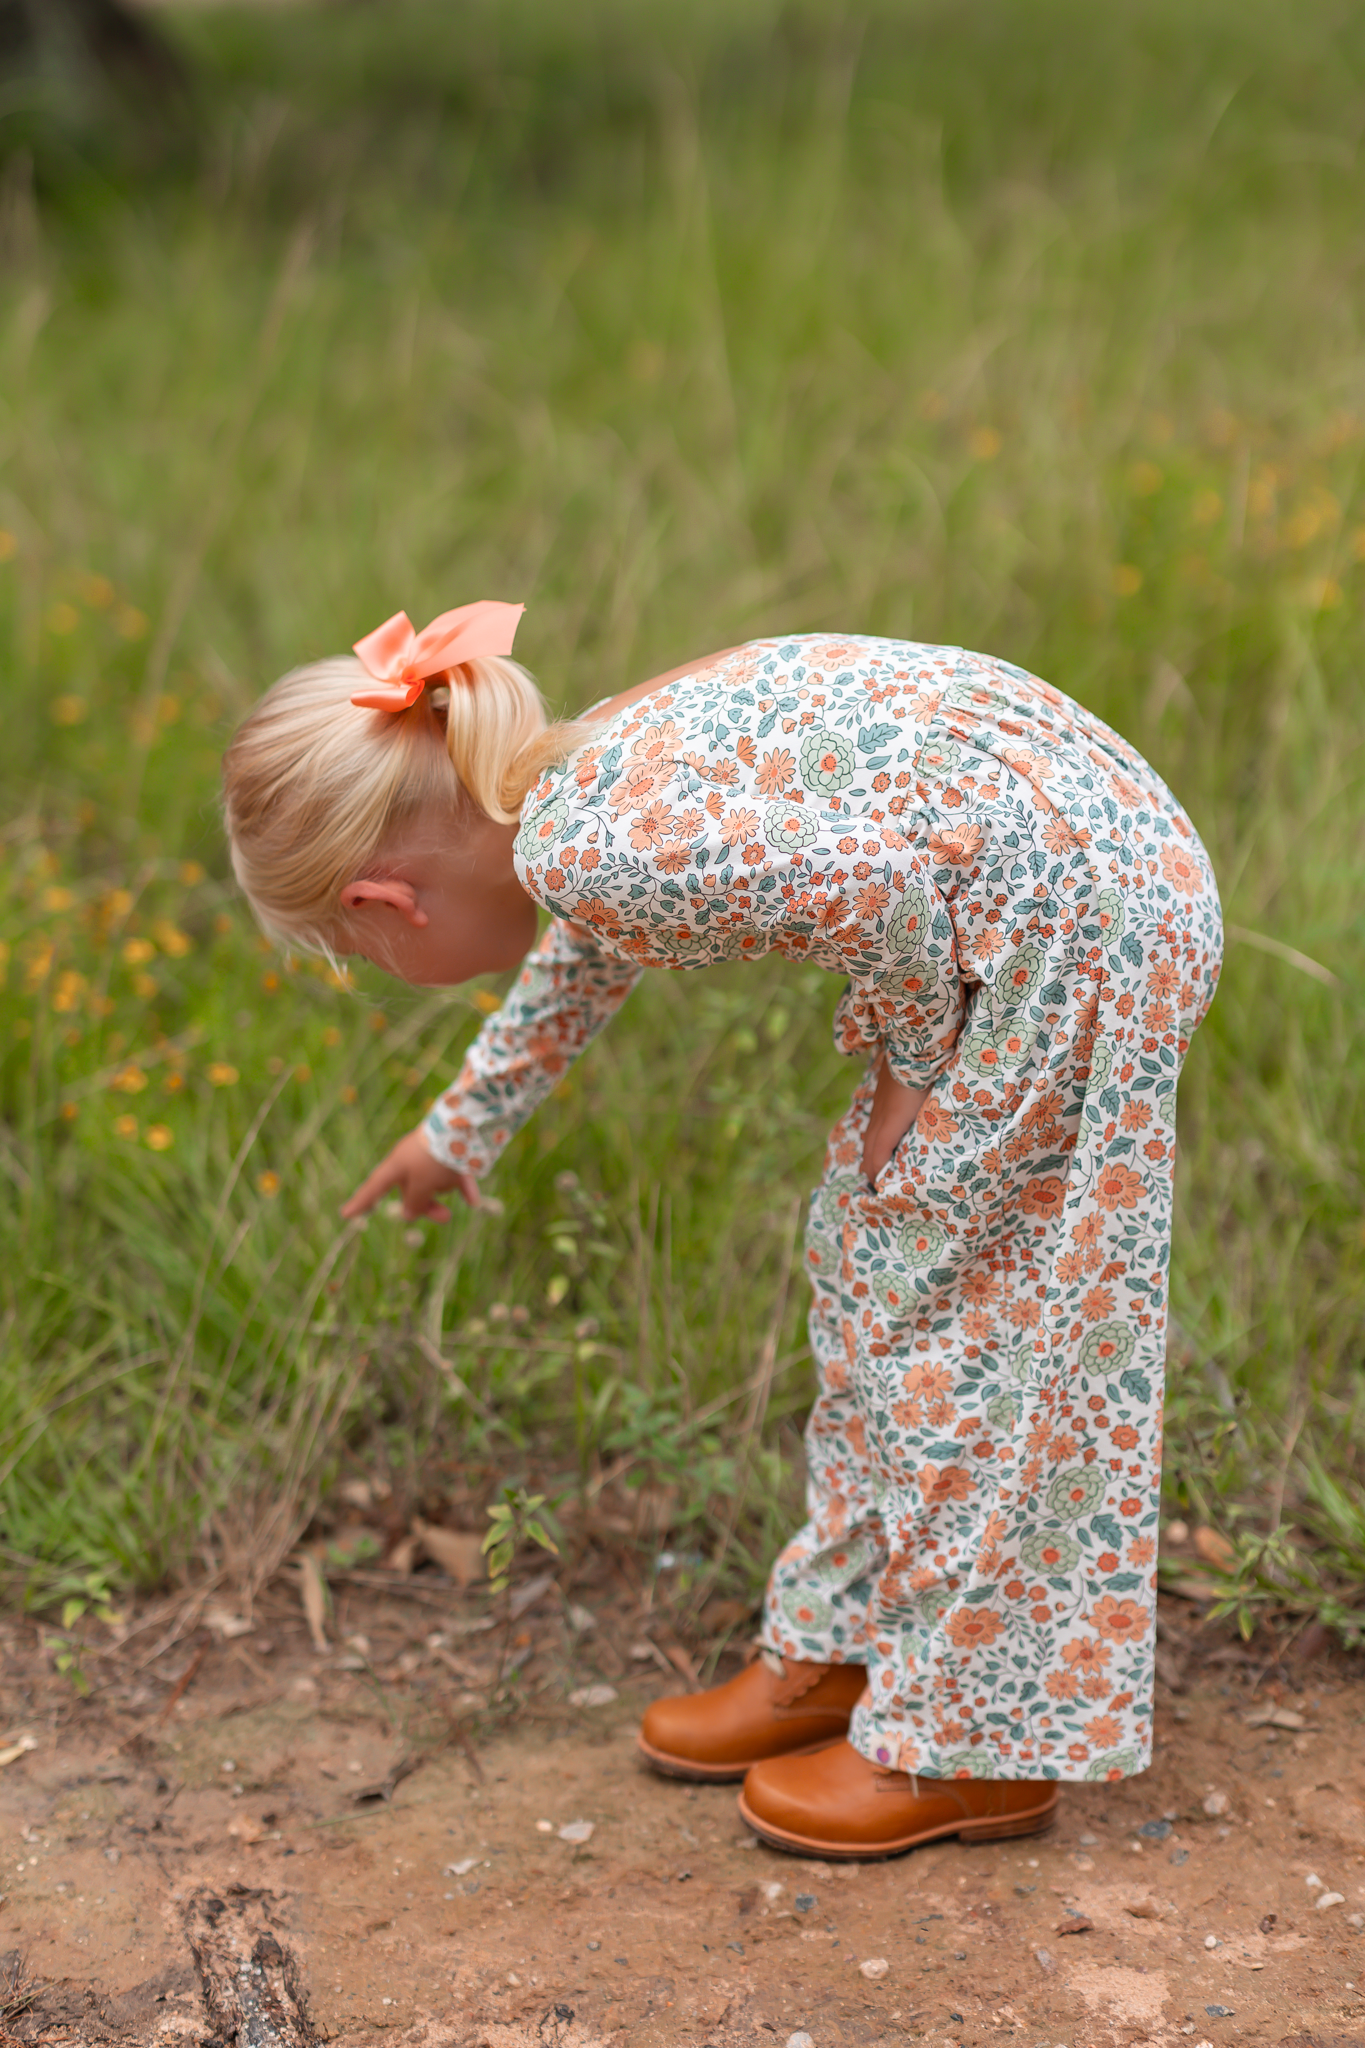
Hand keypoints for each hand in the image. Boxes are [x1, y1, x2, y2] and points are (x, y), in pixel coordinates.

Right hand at [341, 1126, 479, 1222]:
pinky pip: (455, 1175)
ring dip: (446, 1186)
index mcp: (396, 1166)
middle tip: (445, 1217)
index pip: (374, 1188)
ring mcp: (430, 1156)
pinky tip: (473, 1200)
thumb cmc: (435, 1159)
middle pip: (412, 1190)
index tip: (345, 1214)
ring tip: (457, 1178)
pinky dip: (463, 1185)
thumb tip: (409, 1214)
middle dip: (428, 1205)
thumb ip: (414, 1202)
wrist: (462, 1127)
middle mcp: (409, 1161)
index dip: (361, 1202)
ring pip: (435, 1182)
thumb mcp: (422, 1185)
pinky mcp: (450, 1153)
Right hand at [861, 1059, 928, 1183]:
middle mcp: (880, 1117)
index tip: (882, 1192)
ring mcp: (878, 1106)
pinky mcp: (879, 1098)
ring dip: (870, 1156)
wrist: (911, 1048)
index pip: (878, 1156)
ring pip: (868, 1137)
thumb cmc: (925, 1079)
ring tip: (874, 1170)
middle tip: (876, 1188)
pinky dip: (873, 1141)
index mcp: (892, 1123)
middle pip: (869, 1150)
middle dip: (870, 1171)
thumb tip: (938, 1151)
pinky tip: (879, 1142)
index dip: (878, 1176)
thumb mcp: (930, 1107)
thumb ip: (930, 1129)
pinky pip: (872, 1125)